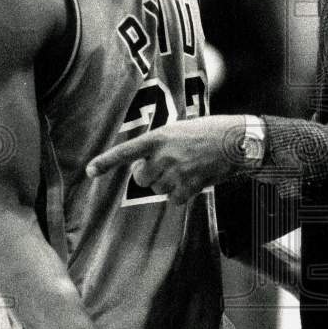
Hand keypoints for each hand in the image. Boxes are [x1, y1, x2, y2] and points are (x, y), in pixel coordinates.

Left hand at [86, 115, 247, 204]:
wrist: (238, 141)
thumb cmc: (211, 131)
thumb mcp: (181, 129)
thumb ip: (162, 144)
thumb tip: (148, 165)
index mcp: (160, 137)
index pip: (126, 152)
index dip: (106, 162)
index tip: (89, 171)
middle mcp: (164, 155)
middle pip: (141, 179)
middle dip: (150, 176)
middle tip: (166, 167)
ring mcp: (177, 172)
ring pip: (159, 189)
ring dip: (168, 184)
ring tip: (188, 169)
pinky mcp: (190, 186)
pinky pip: (174, 199)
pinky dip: (182, 195)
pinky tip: (194, 181)